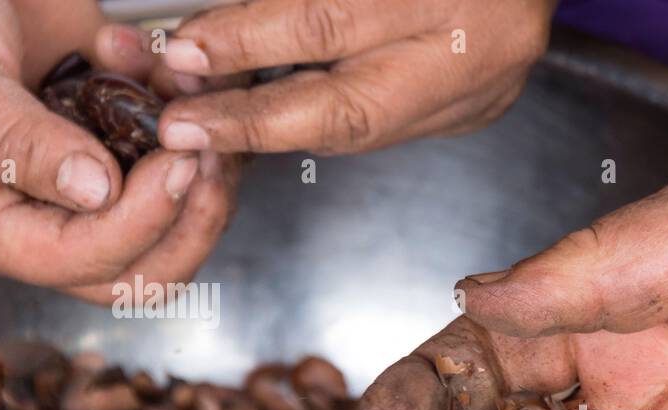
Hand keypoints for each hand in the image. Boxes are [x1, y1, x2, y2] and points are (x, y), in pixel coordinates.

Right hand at [0, 0, 238, 302]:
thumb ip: (20, 140)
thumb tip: (97, 190)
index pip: (79, 260)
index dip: (139, 223)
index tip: (177, 166)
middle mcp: (49, 219)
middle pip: (141, 269)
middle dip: (190, 219)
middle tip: (206, 157)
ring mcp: (94, 185)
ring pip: (176, 221)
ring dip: (202, 161)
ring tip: (188, 96)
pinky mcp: (123, 145)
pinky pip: (178, 156)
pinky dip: (186, 113)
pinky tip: (159, 64)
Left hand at [155, 0, 558, 154]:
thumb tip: (220, 30)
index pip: (329, 21)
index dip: (249, 38)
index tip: (186, 49)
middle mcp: (475, 50)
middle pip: (350, 106)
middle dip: (255, 119)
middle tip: (183, 125)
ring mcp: (483, 91)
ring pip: (368, 130)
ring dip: (286, 128)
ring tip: (217, 120)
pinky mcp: (481, 110)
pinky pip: (393, 127)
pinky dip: (331, 121)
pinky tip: (283, 113)